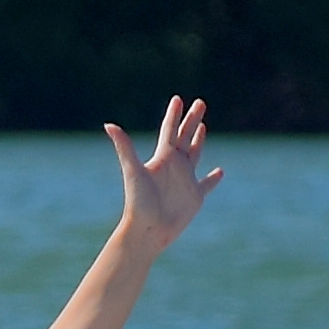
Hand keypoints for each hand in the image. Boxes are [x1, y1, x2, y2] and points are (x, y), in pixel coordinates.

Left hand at [101, 96, 221, 257]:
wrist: (147, 230)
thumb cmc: (139, 202)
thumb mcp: (133, 170)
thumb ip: (124, 147)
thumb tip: (109, 124)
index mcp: (162, 158)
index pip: (169, 130)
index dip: (174, 114)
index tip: (178, 99)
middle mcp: (174, 166)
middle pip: (185, 136)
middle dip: (192, 119)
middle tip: (200, 102)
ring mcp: (185, 180)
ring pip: (195, 154)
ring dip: (198, 140)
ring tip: (202, 127)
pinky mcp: (195, 196)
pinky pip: (207, 185)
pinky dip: (213, 179)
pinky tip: (220, 171)